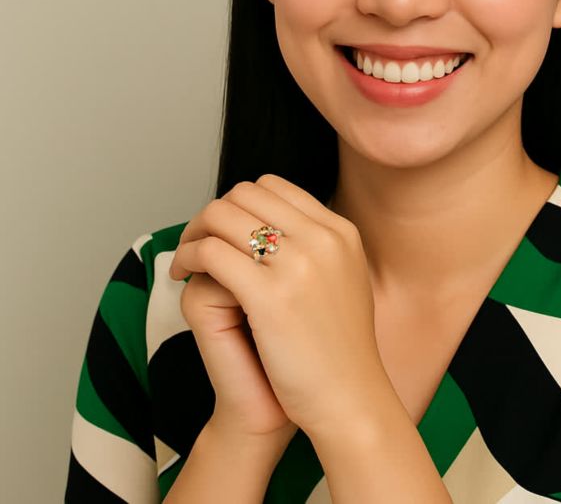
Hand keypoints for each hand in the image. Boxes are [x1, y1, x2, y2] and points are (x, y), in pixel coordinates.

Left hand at [169, 174, 386, 437]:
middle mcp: (323, 238)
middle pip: (246, 194)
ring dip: (195, 232)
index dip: (240, 204)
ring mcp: (298, 264)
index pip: (274, 187)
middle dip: (213, 213)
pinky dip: (188, 257)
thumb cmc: (340, 349)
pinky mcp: (269, 296)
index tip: (226, 231)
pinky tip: (184, 276)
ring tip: (186, 260)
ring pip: (223, 215)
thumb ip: (318, 248)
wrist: (350, 398)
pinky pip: (211, 252)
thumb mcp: (345, 278)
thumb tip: (276, 226)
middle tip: (197, 242)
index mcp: (340, 231)